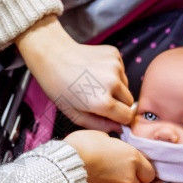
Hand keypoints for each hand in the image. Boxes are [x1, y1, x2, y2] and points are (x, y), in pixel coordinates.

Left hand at [16, 15, 134, 132]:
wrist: (52, 56)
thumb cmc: (59, 88)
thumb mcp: (74, 114)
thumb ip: (99, 125)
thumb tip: (120, 128)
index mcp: (102, 101)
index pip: (127, 117)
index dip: (120, 119)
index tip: (112, 117)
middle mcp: (112, 83)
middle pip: (129, 101)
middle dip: (119, 104)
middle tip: (99, 99)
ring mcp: (115, 66)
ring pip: (126, 86)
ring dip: (115, 88)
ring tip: (95, 84)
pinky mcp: (115, 54)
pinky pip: (121, 71)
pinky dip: (113, 74)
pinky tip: (96, 72)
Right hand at [63, 130, 154, 182]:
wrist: (65, 167)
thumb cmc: (83, 145)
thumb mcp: (100, 135)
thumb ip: (113, 144)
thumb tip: (112, 145)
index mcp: (133, 158)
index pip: (150, 174)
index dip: (142, 172)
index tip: (133, 168)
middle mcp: (128, 177)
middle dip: (127, 180)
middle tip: (113, 172)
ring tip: (101, 179)